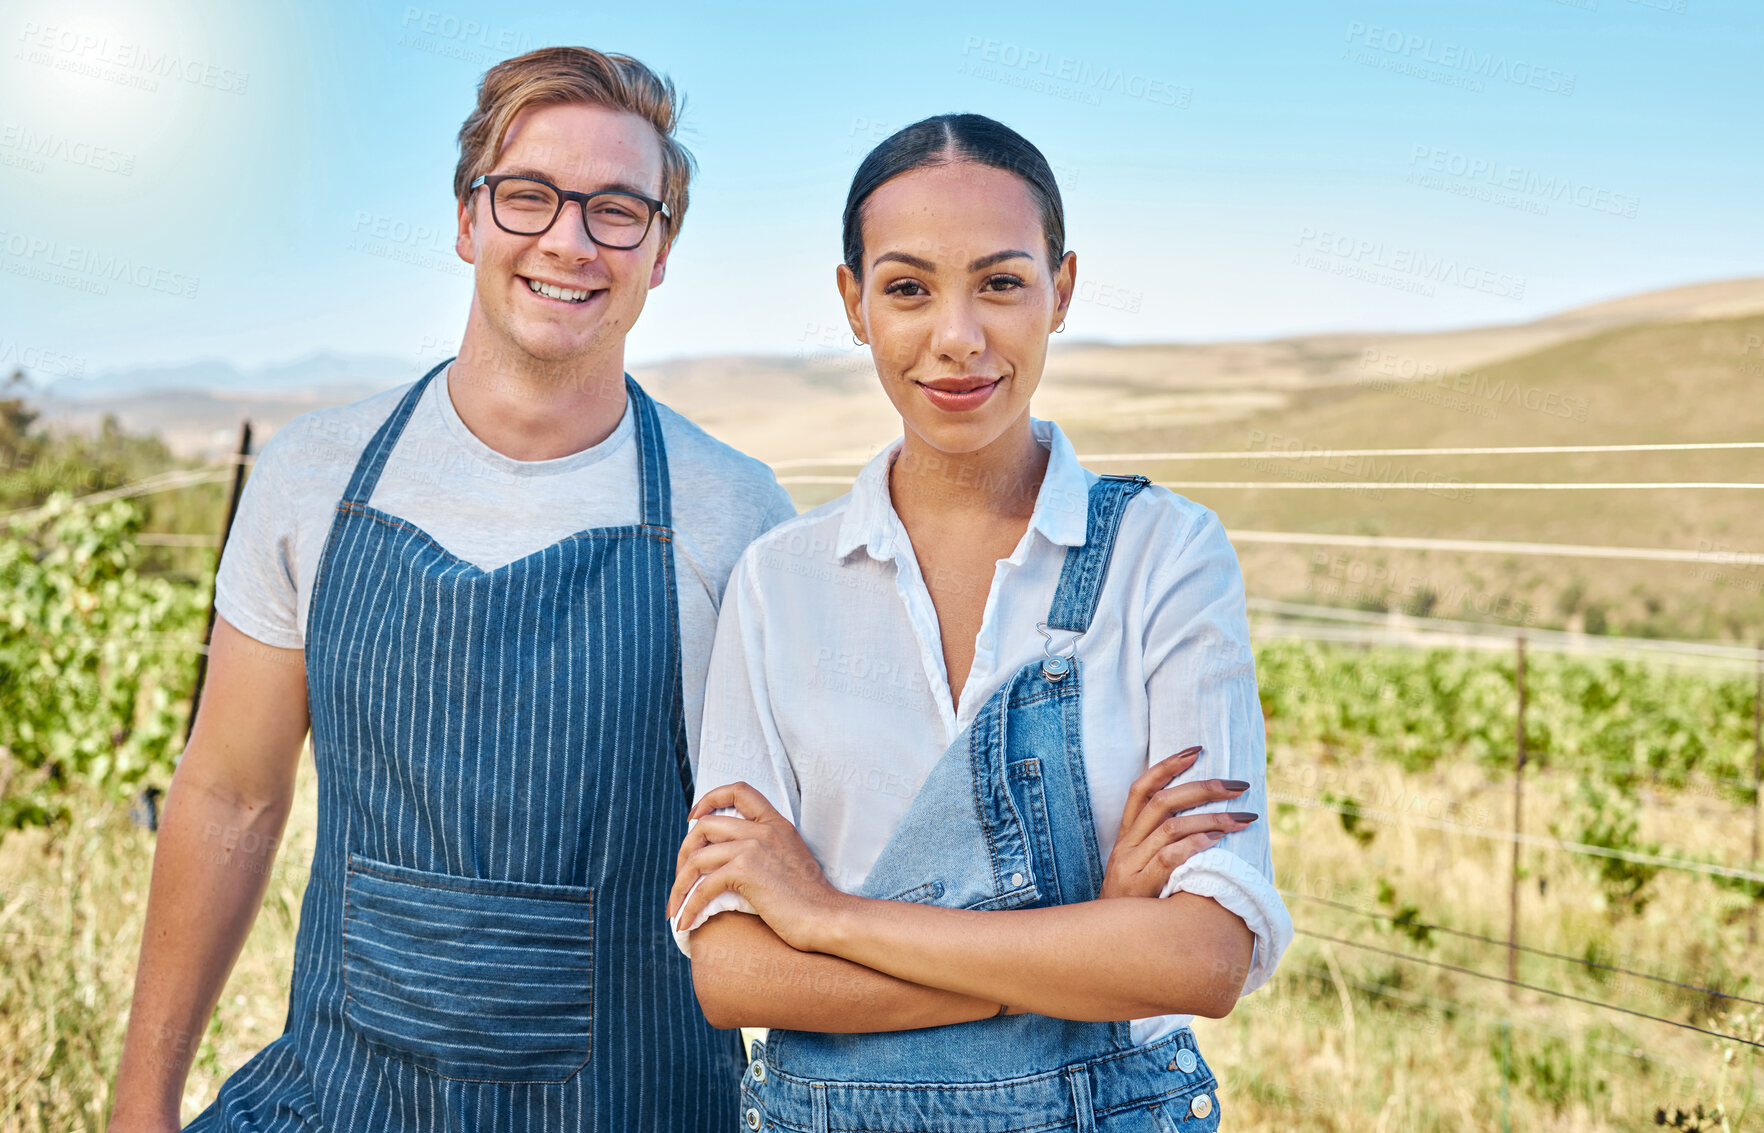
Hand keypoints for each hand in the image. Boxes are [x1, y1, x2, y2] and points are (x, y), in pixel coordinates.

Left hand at [667, 781, 847, 950]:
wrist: (827, 918)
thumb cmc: (809, 901)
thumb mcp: (789, 861)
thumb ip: (765, 850)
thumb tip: (727, 861)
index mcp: (776, 823)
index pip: (739, 790)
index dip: (710, 798)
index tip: (693, 818)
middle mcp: (763, 829)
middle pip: (704, 826)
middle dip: (683, 853)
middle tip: (681, 880)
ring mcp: (754, 847)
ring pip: (696, 858)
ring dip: (679, 886)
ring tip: (676, 909)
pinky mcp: (746, 871)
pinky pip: (703, 886)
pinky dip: (689, 906)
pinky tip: (686, 923)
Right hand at [1101, 746, 1256, 898]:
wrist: (1104, 944)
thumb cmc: (1133, 906)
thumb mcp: (1139, 870)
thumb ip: (1162, 847)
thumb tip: (1206, 827)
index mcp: (1126, 836)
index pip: (1141, 789)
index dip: (1167, 766)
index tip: (1197, 750)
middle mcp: (1126, 845)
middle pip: (1162, 802)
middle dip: (1203, 788)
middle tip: (1239, 786)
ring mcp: (1131, 865)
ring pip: (1171, 827)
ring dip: (1211, 818)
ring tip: (1241, 819)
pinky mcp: (1141, 887)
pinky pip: (1169, 858)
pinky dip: (1195, 846)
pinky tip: (1217, 842)